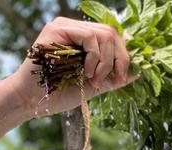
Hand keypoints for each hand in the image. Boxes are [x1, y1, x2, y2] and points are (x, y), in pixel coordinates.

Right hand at [6, 18, 136, 118]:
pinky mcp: (57, 29)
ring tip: (94, 79)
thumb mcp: (95, 84)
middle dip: (120, 58)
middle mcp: (75, 29)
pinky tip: (87, 72)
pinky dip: (95, 57)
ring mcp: (66, 27)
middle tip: (114, 80)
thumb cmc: (60, 94)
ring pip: (104, 34)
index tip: (123, 76)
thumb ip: (113, 76)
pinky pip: (89, 36)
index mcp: (84, 40)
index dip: (124, 53)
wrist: (34, 101)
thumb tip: (137, 70)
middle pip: (112, 32)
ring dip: (106, 61)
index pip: (113, 37)